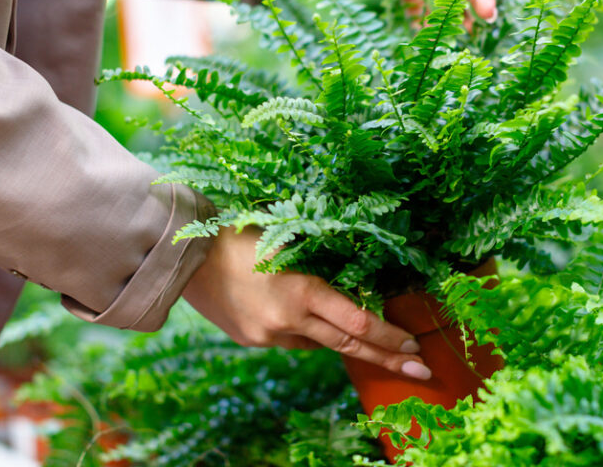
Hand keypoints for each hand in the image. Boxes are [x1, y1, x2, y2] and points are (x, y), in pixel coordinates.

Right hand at [182, 227, 431, 378]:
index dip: (389, 337)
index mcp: (301, 291)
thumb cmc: (238, 231)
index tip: (414, 346)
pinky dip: (310, 333)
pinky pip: (292, 340)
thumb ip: (319, 265)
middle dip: (387, 358)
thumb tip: (353, 284)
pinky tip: (316, 324)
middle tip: (421, 371)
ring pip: (320, 344)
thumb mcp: (287, 240)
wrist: (182, 255)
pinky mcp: (252, 340)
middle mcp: (287, 321)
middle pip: (348, 345)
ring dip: (351, 346)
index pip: (358, 322)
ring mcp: (268, 335)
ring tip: (384, 352)